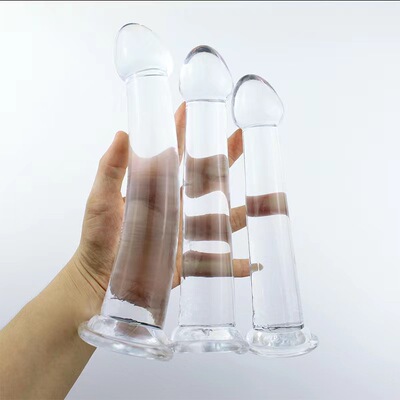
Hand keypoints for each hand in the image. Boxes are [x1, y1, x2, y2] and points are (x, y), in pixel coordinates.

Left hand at [70, 103, 248, 314]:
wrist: (100, 281)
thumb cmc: (98, 240)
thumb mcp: (101, 202)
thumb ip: (111, 171)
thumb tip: (123, 132)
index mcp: (157, 190)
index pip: (176, 155)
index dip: (186, 131)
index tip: (198, 108)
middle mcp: (176, 209)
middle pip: (206, 180)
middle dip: (224, 159)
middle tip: (243, 138)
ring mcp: (185, 235)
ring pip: (221, 221)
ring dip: (243, 213)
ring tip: (269, 203)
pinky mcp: (189, 262)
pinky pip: (217, 262)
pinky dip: (236, 265)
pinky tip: (255, 263)